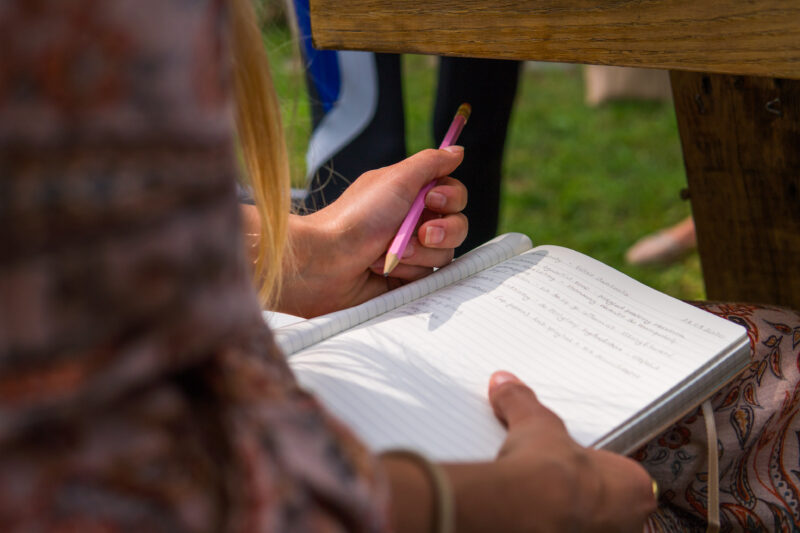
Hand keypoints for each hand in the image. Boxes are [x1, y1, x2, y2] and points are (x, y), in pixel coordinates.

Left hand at [279, 147, 467, 316]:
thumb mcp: (396, 179)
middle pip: (457, 225)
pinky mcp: (405, 280)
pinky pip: (430, 278)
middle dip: (442, 230)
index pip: (452, 194)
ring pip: (444, 254)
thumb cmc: (355, 218)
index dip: (450, 198)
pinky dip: (409, 272)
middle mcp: (411, 222)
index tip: (431, 199)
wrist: (326, 261)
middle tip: (420, 233)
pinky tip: (385, 270)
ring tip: (391, 252)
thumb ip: (431, 162)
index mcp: (408, 195)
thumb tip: (457, 150)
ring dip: (419, 253)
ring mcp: (409, 253)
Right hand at [383, 371, 655, 532]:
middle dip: (586, 495)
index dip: (599, 472)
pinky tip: (534, 517)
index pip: (625, 479)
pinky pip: (569, 531)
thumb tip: (505, 383)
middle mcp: (628, 521)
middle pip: (610, 507)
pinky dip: (552, 525)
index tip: (577, 467)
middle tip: (557, 482)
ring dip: (573, 514)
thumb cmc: (552, 471)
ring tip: (541, 499)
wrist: (529, 506)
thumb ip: (522, 401)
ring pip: (591, 524)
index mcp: (635, 486)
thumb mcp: (536, 421)